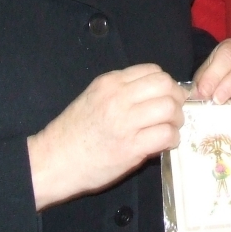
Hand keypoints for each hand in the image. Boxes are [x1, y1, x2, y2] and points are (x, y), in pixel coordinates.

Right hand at [27, 63, 186, 209]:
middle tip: (174, 112)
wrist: (54, 161)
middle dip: (176, 98)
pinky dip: (172, 139)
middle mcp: (118, 98)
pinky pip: (165, 135)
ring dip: (176, 119)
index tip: (167, 96)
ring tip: (170, 128)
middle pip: (165, 86)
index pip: (153, 71)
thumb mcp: (94, 97)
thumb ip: (122, 92)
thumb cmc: (74, 131)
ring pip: (169, 109)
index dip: (166, 83)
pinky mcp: (130, 148)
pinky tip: (166, 143)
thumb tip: (155, 95)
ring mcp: (125, 122)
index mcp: (110, 83)